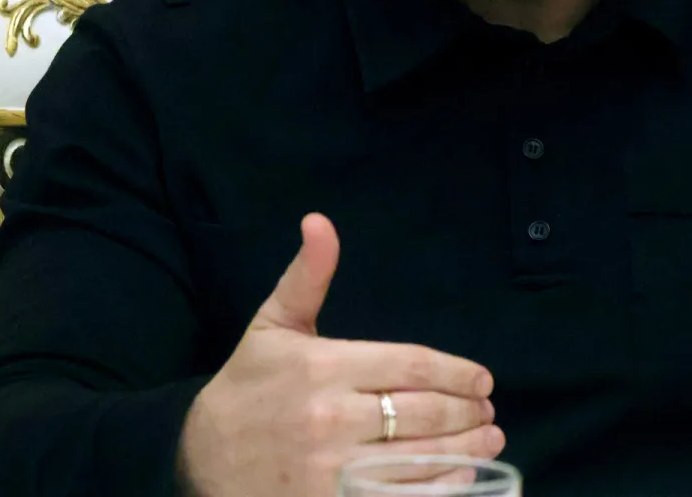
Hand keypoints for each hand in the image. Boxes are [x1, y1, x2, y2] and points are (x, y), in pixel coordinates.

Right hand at [179, 213, 504, 496]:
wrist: (202, 455)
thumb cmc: (247, 386)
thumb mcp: (273, 325)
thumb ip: (306, 277)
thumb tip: (320, 222)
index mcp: (323, 367)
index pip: (411, 366)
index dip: (456, 372)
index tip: (482, 379)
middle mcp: (331, 418)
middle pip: (424, 412)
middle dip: (467, 411)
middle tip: (488, 410)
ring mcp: (333, 468)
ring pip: (419, 457)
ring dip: (465, 451)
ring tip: (489, 440)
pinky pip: (401, 496)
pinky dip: (439, 488)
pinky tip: (460, 477)